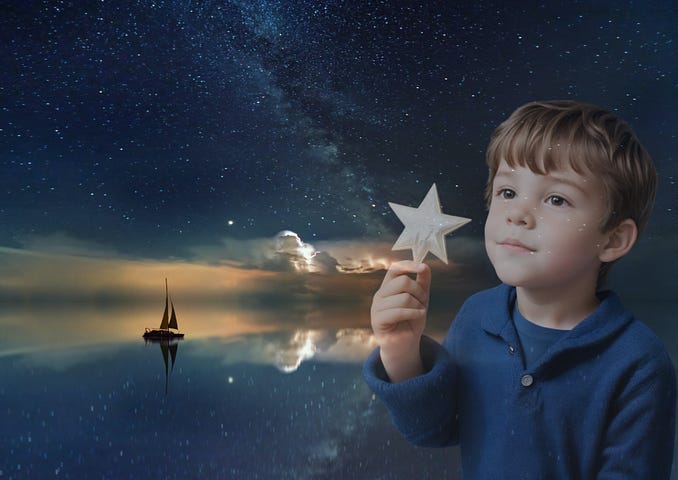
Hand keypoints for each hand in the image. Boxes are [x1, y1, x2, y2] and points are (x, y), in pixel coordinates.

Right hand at [371, 260, 430, 381]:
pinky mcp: (378, 320)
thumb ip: (422, 283)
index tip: (423, 268)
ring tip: (420, 312)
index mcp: (387, 287)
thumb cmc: (411, 321)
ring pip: (403, 297)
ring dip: (418, 305)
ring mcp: (377, 307)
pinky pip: (399, 311)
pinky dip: (414, 313)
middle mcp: (380, 295)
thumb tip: (425, 265)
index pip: (395, 268)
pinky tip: (419, 316)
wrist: (405, 344)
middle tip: (423, 301)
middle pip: (402, 281)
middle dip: (419, 291)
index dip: (408, 265)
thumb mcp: (420, 299)